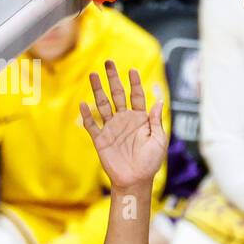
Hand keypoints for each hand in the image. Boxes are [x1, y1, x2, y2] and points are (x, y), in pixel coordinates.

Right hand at [81, 61, 167, 189]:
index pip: (136, 96)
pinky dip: (87, 115)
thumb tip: (159, 100)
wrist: (136, 180)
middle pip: (117, 95)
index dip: (135, 83)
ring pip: (103, 105)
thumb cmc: (151, 162)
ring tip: (93, 75)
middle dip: (113, 78)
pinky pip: (92, 125)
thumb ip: (156, 120)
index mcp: (140, 119)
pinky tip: (83, 104)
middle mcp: (125, 120)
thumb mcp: (159, 140)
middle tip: (108, 62)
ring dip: (98, 90)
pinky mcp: (101, 139)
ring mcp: (112, 128)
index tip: (132, 70)